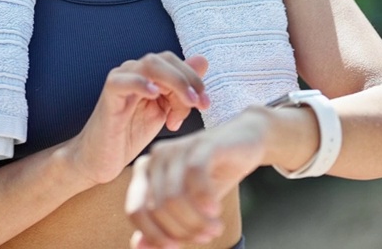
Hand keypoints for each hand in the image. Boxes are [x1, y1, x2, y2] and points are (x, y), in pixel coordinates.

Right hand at [65, 52, 209, 185]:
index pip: (175, 62)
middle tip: (200, 104)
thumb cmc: (130, 136)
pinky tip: (155, 95)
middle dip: (188, 80)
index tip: (206, 103)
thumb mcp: (165, 112)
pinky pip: (123, 81)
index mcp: (148, 75)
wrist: (100, 159)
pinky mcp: (108, 95)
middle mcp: (133, 72)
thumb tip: (203, 61)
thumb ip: (181, 89)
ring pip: (149, 65)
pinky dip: (142, 83)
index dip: (194, 78)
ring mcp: (120, 80)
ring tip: (186, 103)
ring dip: (174, 82)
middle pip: (165, 60)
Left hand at [125, 108, 270, 248]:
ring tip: (215, 228)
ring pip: (175, 198)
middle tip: (207, 236)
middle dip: (183, 230)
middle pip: (158, 208)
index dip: (154, 235)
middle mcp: (155, 158)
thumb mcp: (187, 206)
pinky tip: (216, 210)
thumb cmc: (211, 177)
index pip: (135, 211)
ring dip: (197, 222)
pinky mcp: (200, 144)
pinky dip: (205, 201)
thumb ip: (161, 226)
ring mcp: (177, 148)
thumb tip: (137, 246)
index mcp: (144, 172)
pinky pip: (195, 178)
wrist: (246, 142)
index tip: (176, 247)